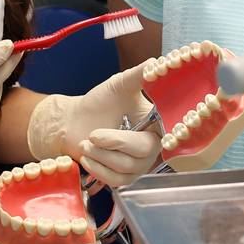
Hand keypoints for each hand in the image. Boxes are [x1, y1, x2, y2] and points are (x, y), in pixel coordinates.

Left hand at [26, 66, 159, 186]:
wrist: (74, 122)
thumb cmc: (99, 103)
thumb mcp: (119, 85)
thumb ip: (139, 74)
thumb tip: (157, 63)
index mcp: (158, 123)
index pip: (169, 131)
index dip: (161, 131)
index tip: (140, 125)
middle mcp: (154, 146)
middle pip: (145, 151)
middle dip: (115, 142)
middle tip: (94, 134)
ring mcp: (140, 164)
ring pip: (127, 167)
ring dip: (101, 155)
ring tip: (86, 142)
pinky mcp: (124, 178)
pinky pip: (116, 180)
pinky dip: (98, 168)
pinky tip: (87, 156)